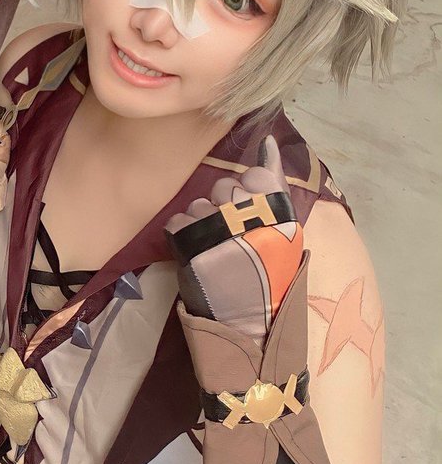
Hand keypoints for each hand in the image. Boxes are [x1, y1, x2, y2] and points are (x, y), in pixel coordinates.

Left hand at [165, 137, 302, 345]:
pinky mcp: (186, 240)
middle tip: (233, 242)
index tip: (253, 222)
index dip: (249, 198)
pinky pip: (176, 222)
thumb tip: (267, 140)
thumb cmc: (272, 276)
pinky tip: (196, 256)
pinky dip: (181, 238)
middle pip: (222, 189)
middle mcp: (245, 209)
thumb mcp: (286, 228)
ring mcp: (213, 223)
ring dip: (201, 226)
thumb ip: (275, 181)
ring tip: (216, 254)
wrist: (253, 323)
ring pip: (197, 205)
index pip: (254, 177)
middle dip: (224, 210)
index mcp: (276, 207)